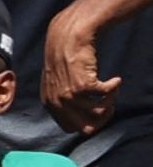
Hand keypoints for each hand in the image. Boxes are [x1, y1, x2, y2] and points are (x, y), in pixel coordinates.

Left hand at [44, 6, 120, 135]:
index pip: (70, 128)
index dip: (87, 123)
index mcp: (49, 104)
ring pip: (99, 113)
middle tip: (109, 105)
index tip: (96, 113)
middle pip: (86, 128)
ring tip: (112, 90)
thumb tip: (82, 119)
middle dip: (102, 119)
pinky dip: (115, 87)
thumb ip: (63, 101)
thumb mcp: (56, 84)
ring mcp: (69, 95)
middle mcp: (57, 102)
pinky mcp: (83, 85)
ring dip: (111, 102)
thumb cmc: (64, 59)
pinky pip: (106, 95)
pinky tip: (115, 80)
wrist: (67, 38)